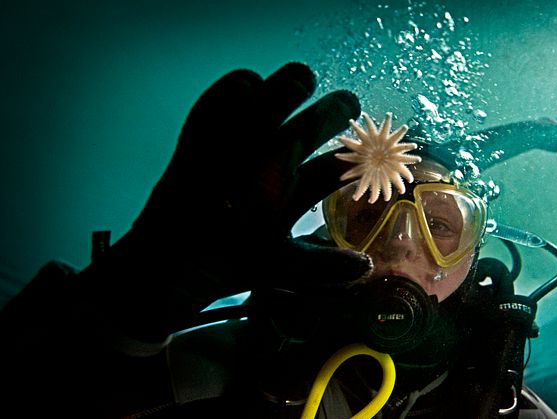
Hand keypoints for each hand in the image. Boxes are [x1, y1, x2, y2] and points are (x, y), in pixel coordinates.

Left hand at [81, 63, 370, 340]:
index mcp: (283, 188)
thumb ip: (325, 266)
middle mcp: (261, 155)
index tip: (373, 151)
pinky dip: (245, 85)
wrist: (165, 260)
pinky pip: (231, 88)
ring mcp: (231, 138)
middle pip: (320, 120)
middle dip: (338, 108)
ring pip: (276, 89)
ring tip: (302, 87)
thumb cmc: (226, 264)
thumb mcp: (280, 267)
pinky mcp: (202, 129)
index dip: (361, 151)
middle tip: (346, 106)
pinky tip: (253, 91)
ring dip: (295, 88)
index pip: (335, 159)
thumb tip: (366, 266)